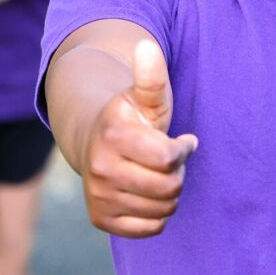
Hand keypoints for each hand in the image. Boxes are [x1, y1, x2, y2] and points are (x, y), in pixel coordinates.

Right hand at [84, 39, 198, 238]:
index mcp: (113, 135)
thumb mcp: (146, 97)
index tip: (178, 141)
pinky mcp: (101, 219)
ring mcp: (98, 196)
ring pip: (164, 209)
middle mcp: (99, 168)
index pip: (169, 159)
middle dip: (176, 173)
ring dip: (169, 193)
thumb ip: (151, 76)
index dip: (181, 150)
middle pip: (169, 187)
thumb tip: (147, 46)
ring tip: (154, 174)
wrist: (94, 143)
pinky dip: (158, 214)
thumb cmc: (131, 119)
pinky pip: (152, 228)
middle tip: (165, 160)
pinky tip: (146, 193)